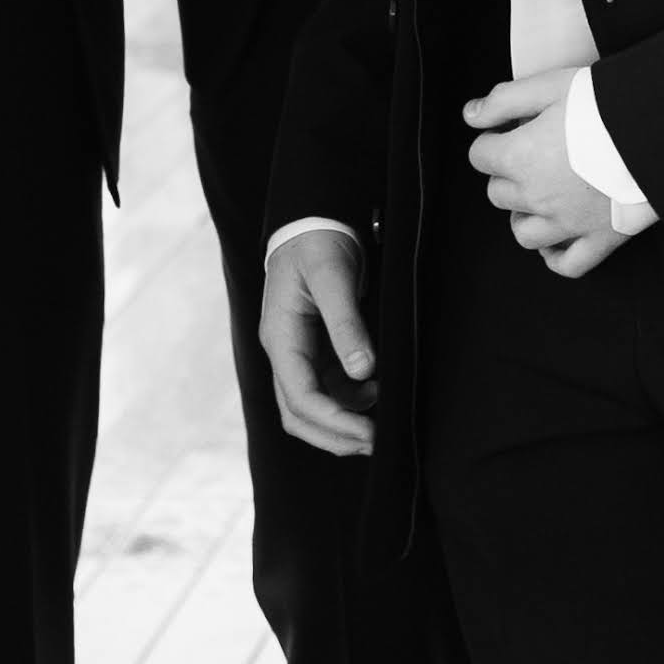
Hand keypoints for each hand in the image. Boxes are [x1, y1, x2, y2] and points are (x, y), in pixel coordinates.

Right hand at [259, 227, 381, 454]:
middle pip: (298, 414)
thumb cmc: (319, 242)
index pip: (300, 397)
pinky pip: (325, 389)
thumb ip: (346, 323)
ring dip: (342, 422)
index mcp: (280, 336)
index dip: (334, 422)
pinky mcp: (312, 350)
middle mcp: (283, 351)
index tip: (370, 434)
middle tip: (377, 443)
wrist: (312, 221)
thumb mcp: (333, 276)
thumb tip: (364, 372)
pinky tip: (375, 391)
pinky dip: (349, 401)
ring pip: (311, 407)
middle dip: (334, 435)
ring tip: (382, 421)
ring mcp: (297, 353)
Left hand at [465, 71, 631, 275]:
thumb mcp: (550, 85)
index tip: (509, 131)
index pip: (481, 156)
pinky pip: (568, 264)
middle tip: (530, 155)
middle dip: (506, 174)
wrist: (660, 130)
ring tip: (537, 197)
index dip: (492, 140)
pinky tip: (554, 242)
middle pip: (498, 193)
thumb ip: (504, 101)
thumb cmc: (607, 105)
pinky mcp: (599, 239)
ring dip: (523, 215)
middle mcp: (537, 197)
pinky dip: (555, 257)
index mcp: (521, 158)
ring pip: (523, 232)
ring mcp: (568, 223)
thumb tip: (471, 115)